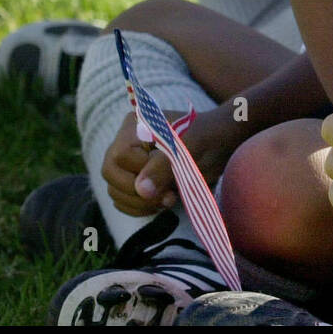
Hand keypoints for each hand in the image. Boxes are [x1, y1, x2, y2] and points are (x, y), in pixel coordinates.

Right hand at [101, 106, 247, 216]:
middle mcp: (125, 142)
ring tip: (169, 198)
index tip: (169, 174)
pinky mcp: (135, 179)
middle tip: (169, 197)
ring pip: (115, 192)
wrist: (222, 142)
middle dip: (139, 192)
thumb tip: (141, 190)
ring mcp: (128, 162)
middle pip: (110, 175)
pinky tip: (163, 202)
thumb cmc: (209, 137)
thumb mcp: (190, 148)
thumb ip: (164, 167)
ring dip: (141, 204)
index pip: (119, 157)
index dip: (141, 172)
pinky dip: (140, 208)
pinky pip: (122, 201)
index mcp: (136, 125)